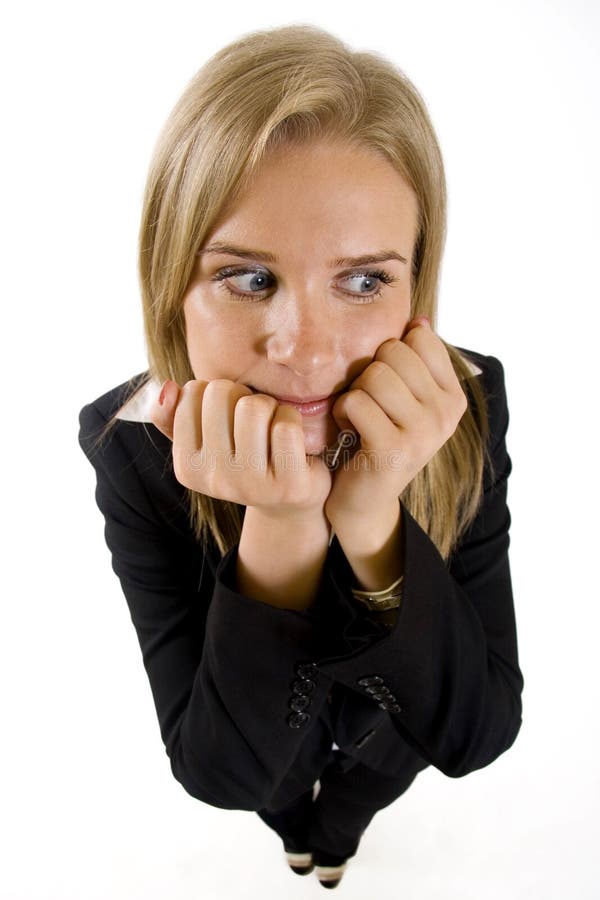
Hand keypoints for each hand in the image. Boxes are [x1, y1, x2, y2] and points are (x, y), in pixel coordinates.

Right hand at [150, 378, 332, 516]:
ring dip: (269, 405)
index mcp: (187, 467)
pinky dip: (292, 418)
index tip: (227, 414)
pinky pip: (286, 427)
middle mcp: (215, 480)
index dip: (216, 392)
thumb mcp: (202, 440)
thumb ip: (172, 415)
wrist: (287, 499)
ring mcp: (252, 485)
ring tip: (270, 425)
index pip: (192, 392)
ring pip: (254, 407)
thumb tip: (169, 387)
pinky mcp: (289, 485)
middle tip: (253, 418)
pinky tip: (293, 439)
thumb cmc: (243, 459)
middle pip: (221, 393)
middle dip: (242, 395)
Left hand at [325, 317, 467, 527]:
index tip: (388, 387)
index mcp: (452, 396)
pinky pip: (355, 401)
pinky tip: (349, 433)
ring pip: (374, 375)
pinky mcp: (393, 449)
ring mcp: (423, 432)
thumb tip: (419, 321)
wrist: (364, 501)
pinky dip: (342, 414)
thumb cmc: (377, 440)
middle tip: (369, 405)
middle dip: (368, 373)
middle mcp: (445, 413)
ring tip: (359, 418)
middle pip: (393, 352)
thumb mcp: (403, 400)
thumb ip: (414, 361)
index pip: (420, 338)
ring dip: (354, 394)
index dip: (390, 354)